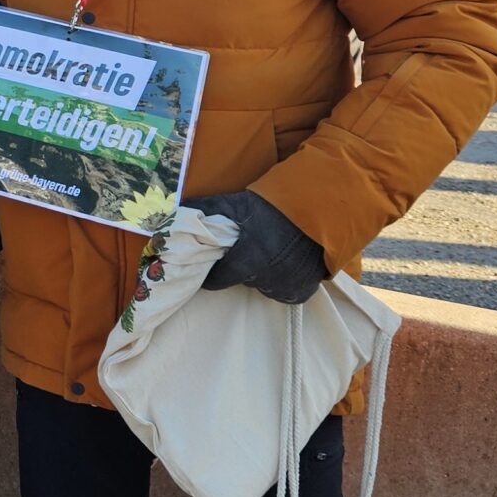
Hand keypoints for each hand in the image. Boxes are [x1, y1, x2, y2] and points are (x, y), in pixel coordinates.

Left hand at [192, 191, 327, 304]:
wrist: (320, 210)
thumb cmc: (275, 206)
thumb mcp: (239, 203)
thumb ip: (207, 209)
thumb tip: (176, 213)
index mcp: (250, 257)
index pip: (218, 279)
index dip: (212, 272)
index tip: (212, 264)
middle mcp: (269, 276)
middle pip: (242, 280)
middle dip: (239, 268)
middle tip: (245, 250)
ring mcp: (288, 286)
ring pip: (263, 287)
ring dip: (262, 275)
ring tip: (268, 253)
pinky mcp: (304, 291)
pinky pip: (284, 293)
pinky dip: (281, 282)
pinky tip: (285, 264)